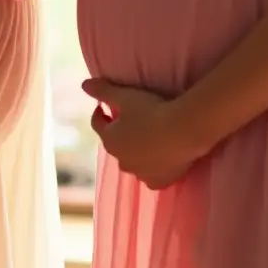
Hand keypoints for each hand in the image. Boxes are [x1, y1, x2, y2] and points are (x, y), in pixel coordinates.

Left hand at [83, 79, 199, 189]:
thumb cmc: (151, 111)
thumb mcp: (125, 96)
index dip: (101, 113)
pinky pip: (152, 175)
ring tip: (148, 138)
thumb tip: (84, 85)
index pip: (98, 125)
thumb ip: (103, 91)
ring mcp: (140, 174)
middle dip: (119, 134)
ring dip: (136, 151)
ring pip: (133, 162)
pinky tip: (161, 158)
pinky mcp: (159, 182)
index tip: (105, 106)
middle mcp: (121, 161)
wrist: (183, 131)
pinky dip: (153, 167)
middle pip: (115, 145)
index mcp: (110, 140)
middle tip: (130, 121)